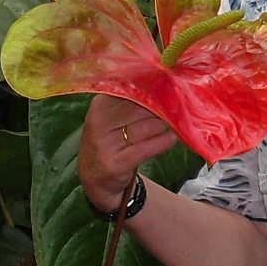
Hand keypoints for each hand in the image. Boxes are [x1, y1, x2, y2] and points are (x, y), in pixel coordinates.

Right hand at [77, 97, 176, 213]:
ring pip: (149, 126)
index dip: (153, 90)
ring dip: (163, 126)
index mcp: (99, 105)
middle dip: (160, 109)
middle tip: (172, 111)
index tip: (168, 89)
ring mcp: (106, 143)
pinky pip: (148, 147)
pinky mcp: (117, 163)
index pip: (133, 90)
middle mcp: (99, 122)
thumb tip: (162, 87)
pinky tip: (171, 139)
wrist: (94, 178)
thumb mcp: (111, 117)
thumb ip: (131, 101)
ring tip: (168, 126)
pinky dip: (163, 142)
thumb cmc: (109, 141)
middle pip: (143, 107)